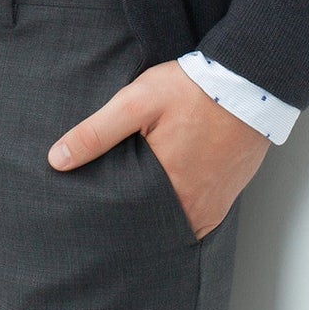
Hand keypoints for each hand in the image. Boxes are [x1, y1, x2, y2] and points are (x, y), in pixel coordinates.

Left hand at [47, 59, 268, 240]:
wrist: (251, 83)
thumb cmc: (193, 89)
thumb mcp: (136, 102)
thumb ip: (97, 132)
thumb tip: (57, 160)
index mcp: (164, 186)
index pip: (122, 218)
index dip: (103, 218)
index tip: (85, 220)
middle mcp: (190, 205)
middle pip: (148, 226)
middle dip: (127, 224)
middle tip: (104, 221)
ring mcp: (211, 206)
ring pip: (172, 226)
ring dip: (154, 221)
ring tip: (131, 212)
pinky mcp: (225, 199)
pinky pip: (195, 220)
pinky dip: (178, 216)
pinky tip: (163, 204)